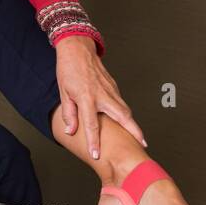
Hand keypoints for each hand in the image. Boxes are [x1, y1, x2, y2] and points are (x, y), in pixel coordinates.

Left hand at [54, 35, 145, 159]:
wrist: (78, 50)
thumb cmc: (69, 70)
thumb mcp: (63, 92)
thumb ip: (69, 113)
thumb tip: (71, 131)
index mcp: (87, 97)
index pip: (91, 124)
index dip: (93, 141)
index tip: (97, 154)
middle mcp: (102, 95)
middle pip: (122, 116)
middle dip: (133, 131)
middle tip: (142, 144)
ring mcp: (110, 90)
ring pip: (125, 109)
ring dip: (133, 124)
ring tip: (140, 138)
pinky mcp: (114, 87)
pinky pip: (121, 103)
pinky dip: (127, 114)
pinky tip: (127, 122)